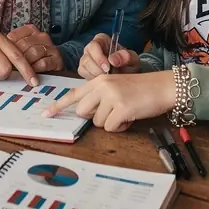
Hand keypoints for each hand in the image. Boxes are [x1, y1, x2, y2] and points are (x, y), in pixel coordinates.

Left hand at [6, 24, 63, 73]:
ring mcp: (50, 47)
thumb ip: (12, 47)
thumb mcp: (23, 48)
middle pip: (24, 44)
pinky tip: (32, 73)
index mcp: (31, 30)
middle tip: (9, 67)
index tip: (4, 57)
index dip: (7, 48)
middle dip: (16, 57)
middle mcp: (42, 36)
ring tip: (20, 70)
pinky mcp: (57, 59)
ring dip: (25, 63)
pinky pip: (43, 62)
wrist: (56, 63)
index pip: (15, 36)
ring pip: (34, 52)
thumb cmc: (35, 56)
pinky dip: (36, 68)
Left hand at [45, 71, 175, 132]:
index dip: (58, 106)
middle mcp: (102, 86)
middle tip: (112, 112)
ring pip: (98, 122)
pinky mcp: (121, 108)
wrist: (163, 86)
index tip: (45, 115)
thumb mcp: (116, 87)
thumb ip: (99, 96)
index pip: (73, 94)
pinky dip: (121, 127)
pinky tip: (131, 117)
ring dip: (111, 122)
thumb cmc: (141, 89)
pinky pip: (111, 128)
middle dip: (95, 117)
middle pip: (82, 112)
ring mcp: (111, 96)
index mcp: (99, 80)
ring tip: (125, 112)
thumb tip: (88, 113)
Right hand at [78, 33, 140, 79]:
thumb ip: (126, 56)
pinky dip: (91, 79)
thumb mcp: (132, 59)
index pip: (94, 44)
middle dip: (96, 68)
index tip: (107, 67)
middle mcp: (91, 49)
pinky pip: (83, 75)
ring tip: (106, 79)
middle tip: (107, 75)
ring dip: (94, 75)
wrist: (127, 77)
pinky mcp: (85, 71)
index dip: (99, 56)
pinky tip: (101, 82)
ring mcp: (87, 60)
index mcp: (102, 41)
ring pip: (83, 67)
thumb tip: (113, 59)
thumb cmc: (128, 64)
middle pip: (86, 57)